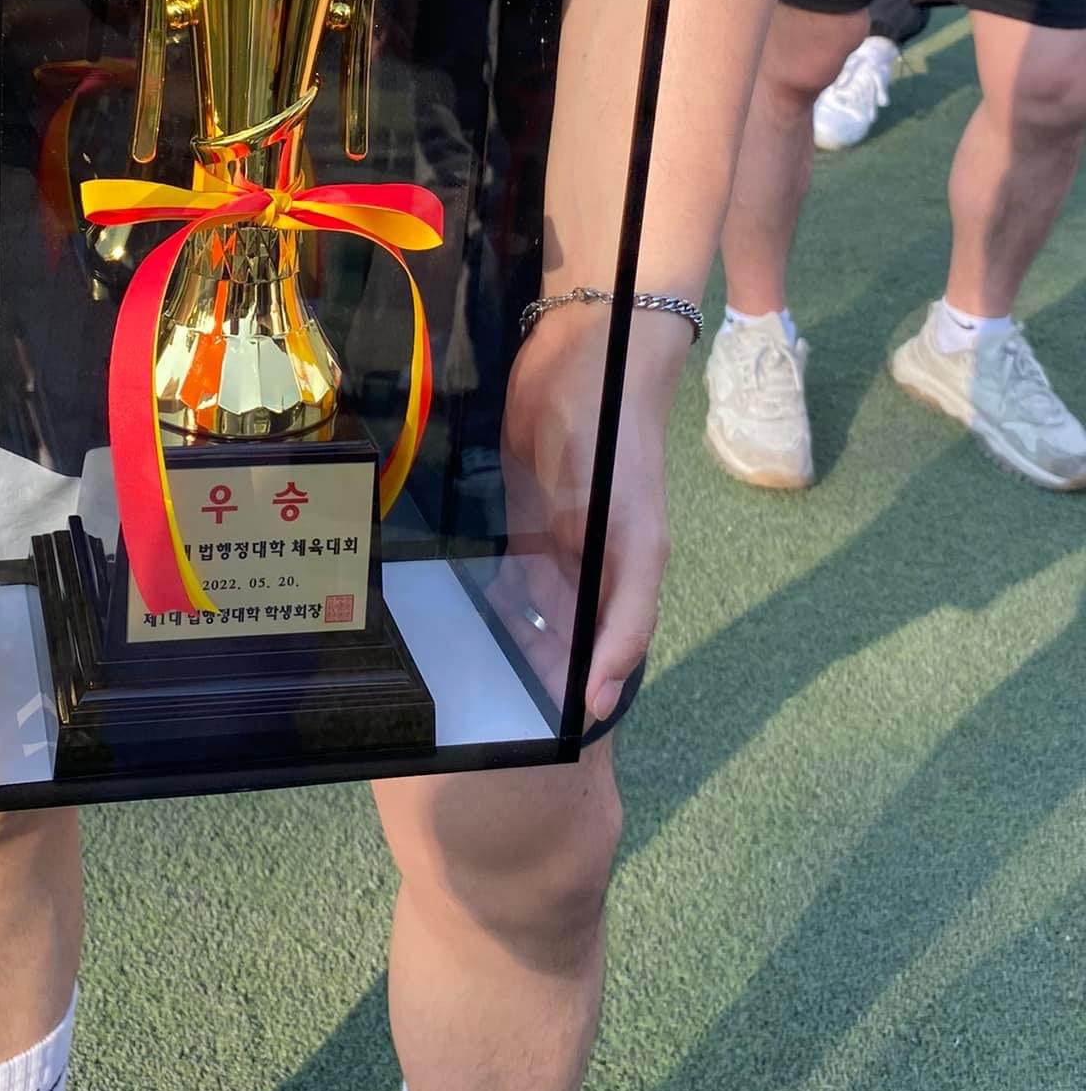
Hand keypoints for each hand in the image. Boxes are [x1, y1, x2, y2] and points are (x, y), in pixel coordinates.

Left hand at [491, 305, 685, 728]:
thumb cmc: (613, 443)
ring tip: (469, 676)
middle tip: (492, 711)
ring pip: (529, 609)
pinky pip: (504, 569)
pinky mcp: (522, 512)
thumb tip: (602, 691)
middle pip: (562, 639)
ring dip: (507, 639)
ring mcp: (555, 538)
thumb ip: (624, 610)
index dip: (579, 696)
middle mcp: (591, 564)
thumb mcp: (630, 535)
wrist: (581, 354)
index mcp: (625, 576)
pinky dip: (488, 595)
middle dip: (533, 673)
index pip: (605, 657)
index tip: (545, 737)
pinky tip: (459, 618)